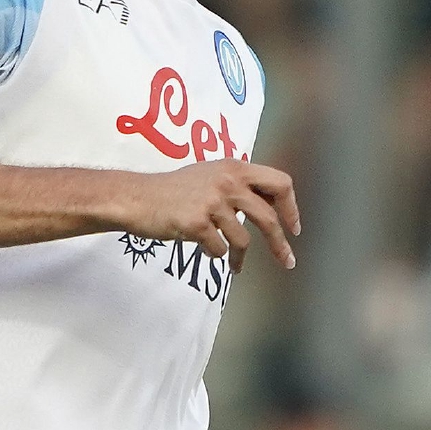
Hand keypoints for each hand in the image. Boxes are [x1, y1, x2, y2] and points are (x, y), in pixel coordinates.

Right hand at [120, 160, 299, 272]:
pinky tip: (204, 247)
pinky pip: (219, 249)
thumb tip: (271, 205)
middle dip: (280, 244)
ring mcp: (212, 202)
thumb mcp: (210, 174)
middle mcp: (227, 181)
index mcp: (235, 167)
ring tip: (233, 262)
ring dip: (239, 256)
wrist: (137, 198)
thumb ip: (239, 184)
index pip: (280, 183)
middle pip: (268, 217)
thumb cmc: (173, 189)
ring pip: (243, 239)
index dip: (291, 207)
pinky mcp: (197, 222)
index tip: (293, 227)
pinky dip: (215, 253)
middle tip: (288, 261)